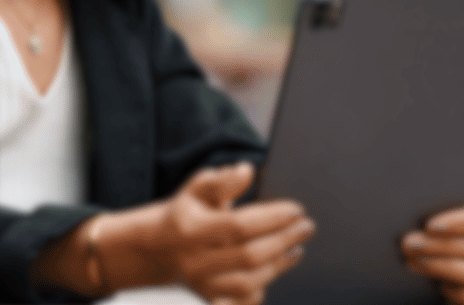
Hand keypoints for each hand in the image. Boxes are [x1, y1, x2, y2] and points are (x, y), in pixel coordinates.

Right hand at [141, 162, 313, 304]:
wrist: (157, 249)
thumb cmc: (185, 213)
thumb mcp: (196, 189)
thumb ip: (221, 180)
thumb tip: (247, 171)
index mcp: (189, 229)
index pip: (239, 225)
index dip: (272, 218)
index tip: (297, 209)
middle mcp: (194, 261)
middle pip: (249, 256)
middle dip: (284, 240)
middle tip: (306, 227)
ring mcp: (200, 285)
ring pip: (248, 283)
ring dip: (279, 265)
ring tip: (296, 247)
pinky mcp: (209, 299)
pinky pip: (242, 301)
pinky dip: (262, 287)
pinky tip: (276, 268)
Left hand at [400, 190, 463, 304]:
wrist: (378, 271)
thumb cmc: (397, 236)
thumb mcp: (406, 217)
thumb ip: (426, 201)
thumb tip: (459, 190)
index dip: (462, 222)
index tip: (430, 224)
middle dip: (440, 245)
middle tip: (408, 243)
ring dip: (445, 267)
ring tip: (411, 262)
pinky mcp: (463, 300)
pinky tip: (441, 288)